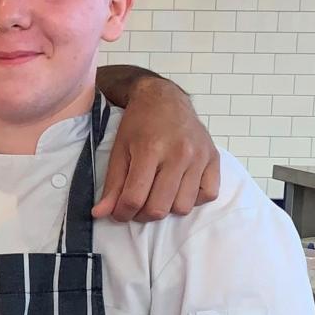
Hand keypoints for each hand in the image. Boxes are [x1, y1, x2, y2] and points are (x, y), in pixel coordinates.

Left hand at [93, 79, 219, 221]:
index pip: (135, 197)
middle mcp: (179, 154)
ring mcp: (199, 157)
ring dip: (166, 208)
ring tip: (156, 196)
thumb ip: (112, 184)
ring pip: (183, 207)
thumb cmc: (138, 124)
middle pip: (159, 207)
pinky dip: (192, 199)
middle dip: (142, 215)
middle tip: (135, 206)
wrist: (165, 99)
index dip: (122, 213)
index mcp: (150, 149)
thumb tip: (100, 214)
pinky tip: (178, 189)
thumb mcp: (119, 150)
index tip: (117, 213)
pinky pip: (208, 195)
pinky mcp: (214, 159)